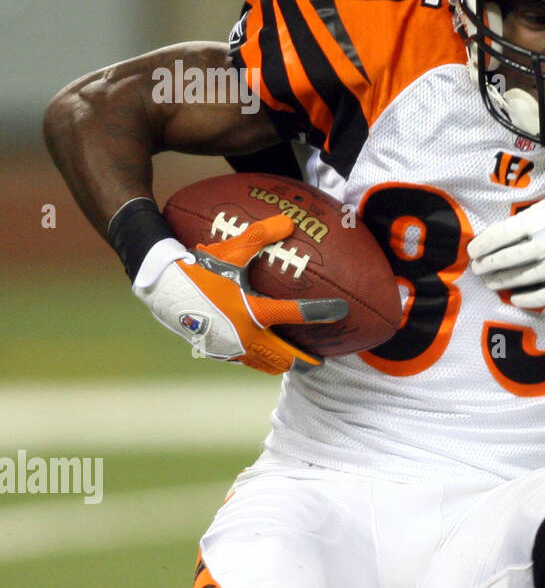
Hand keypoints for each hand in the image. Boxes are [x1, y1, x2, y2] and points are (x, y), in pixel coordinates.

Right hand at [134, 214, 347, 373]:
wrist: (161, 289)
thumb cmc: (198, 269)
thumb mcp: (231, 251)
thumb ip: (261, 236)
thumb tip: (289, 222)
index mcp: (251, 311)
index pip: (293, 313)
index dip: (320, 312)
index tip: (341, 311)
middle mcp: (244, 336)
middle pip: (284, 358)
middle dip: (305, 362)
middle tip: (321, 361)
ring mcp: (230, 349)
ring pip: (265, 364)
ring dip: (283, 363)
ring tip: (299, 363)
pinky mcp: (218, 352)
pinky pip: (247, 361)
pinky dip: (260, 360)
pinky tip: (264, 352)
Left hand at [468, 189, 544, 307]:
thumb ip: (536, 214)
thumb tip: (509, 229)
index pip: (509, 232)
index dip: (488, 243)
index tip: (474, 250)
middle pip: (515, 256)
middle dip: (492, 264)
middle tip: (478, 269)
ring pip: (530, 276)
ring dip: (506, 281)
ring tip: (492, 282)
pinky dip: (533, 299)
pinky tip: (517, 299)